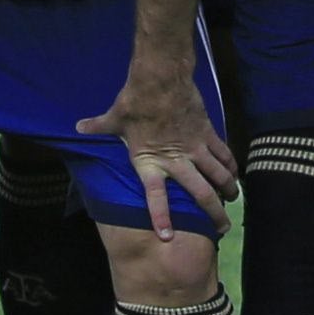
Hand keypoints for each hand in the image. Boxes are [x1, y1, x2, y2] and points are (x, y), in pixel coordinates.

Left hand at [78, 57, 232, 237]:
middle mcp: (176, 160)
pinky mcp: (207, 133)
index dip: (160, 216)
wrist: (161, 78)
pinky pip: (223, 153)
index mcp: (150, 161)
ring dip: (227, 190)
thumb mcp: (115, 117)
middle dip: (213, 212)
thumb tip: (78, 126)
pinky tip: (235, 173)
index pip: (155, 196)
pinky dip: (231, 165)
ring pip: (218, 175)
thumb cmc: (135, 100)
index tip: (167, 237)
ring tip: (232, 201)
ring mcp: (195, 147)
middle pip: (201, 193)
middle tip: (222, 227)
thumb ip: (99, 126)